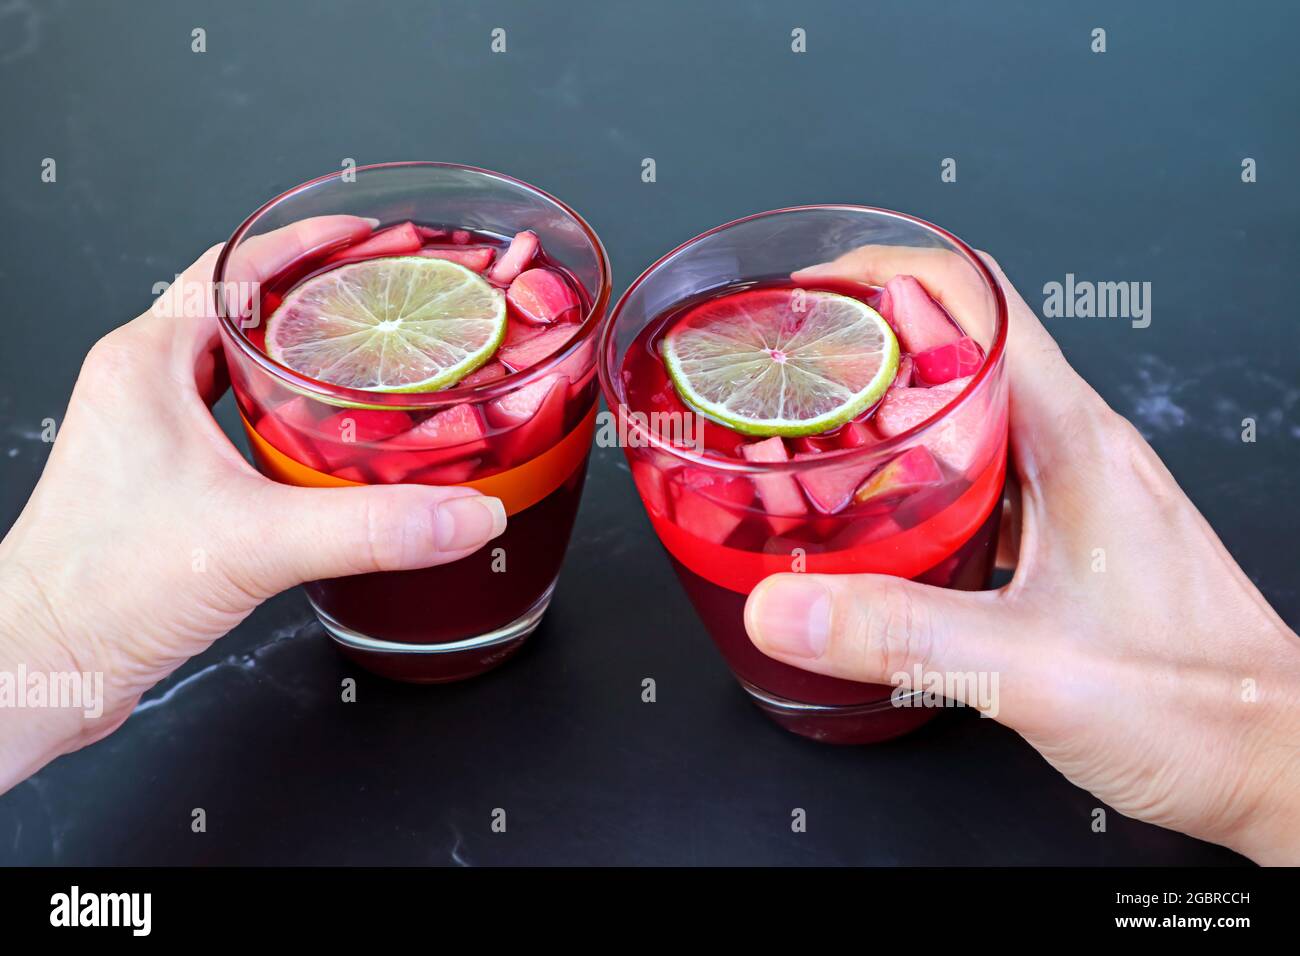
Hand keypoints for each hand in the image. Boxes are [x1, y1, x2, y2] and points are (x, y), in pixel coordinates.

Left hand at [0, 217, 505, 792]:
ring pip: (237, 369)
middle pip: (241, 311)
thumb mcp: (254, 543)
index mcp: (147, 364)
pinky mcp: (165, 482)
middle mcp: (143, 388)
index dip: (302, 243)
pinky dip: (286, 418)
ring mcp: (151, 435)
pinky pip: (234, 422)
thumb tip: (463, 515)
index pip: (231, 266)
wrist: (43, 666)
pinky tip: (330, 449)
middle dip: (315, 300)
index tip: (363, 236)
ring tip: (371, 367)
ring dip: (300, 361)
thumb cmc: (96, 592)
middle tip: (384, 304)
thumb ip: (371, 527)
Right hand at [744, 246, 1299, 863]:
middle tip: (797, 376)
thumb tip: (783, 604)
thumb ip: (898, 633)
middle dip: (869, 348)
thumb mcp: (1028, 668)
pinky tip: (881, 528)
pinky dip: (919, 483)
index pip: (981, 300)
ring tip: (818, 443)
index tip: (819, 287)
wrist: (1274, 760)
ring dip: (892, 419)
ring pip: (970, 419)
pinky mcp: (1070, 541)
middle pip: (962, 352)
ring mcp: (1076, 494)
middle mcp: (1076, 451)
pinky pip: (981, 480)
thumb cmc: (1196, 706)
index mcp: (1073, 441)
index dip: (891, 275)